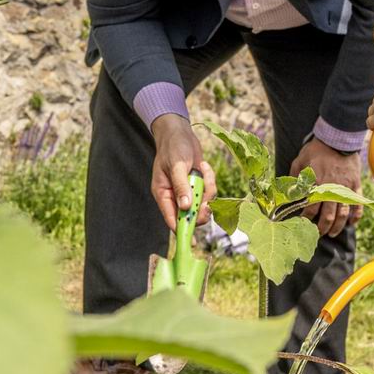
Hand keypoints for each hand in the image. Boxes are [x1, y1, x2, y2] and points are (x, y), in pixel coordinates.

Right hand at [150, 114, 215, 230]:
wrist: (180, 133)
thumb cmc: (173, 147)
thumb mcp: (176, 165)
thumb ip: (181, 186)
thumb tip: (185, 207)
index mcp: (163, 194)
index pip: (172, 219)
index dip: (182, 230)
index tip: (191, 240)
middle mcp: (175, 196)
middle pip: (191, 216)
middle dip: (201, 208)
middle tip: (207, 197)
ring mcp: (188, 192)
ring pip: (203, 204)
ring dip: (207, 189)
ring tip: (203, 170)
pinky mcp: (198, 186)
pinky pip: (209, 192)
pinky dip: (210, 181)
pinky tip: (203, 166)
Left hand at [292, 138, 360, 237]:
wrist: (338, 138)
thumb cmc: (316, 149)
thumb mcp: (300, 161)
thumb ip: (294, 178)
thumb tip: (288, 192)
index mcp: (316, 184)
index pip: (310, 209)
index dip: (305, 219)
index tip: (302, 223)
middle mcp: (330, 189)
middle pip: (327, 216)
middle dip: (321, 229)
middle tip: (317, 234)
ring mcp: (345, 188)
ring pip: (342, 214)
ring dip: (337, 227)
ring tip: (332, 233)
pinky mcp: (355, 185)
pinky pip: (357, 205)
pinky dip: (355, 216)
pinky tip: (351, 223)